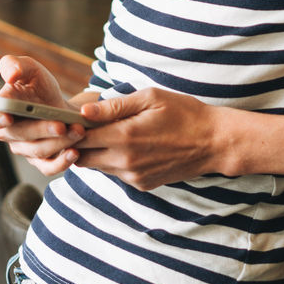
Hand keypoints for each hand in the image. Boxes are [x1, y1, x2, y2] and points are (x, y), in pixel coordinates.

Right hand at [0, 55, 85, 176]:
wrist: (63, 107)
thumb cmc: (41, 88)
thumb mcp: (31, 70)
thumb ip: (15, 65)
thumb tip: (10, 74)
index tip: (8, 116)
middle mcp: (8, 133)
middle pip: (17, 136)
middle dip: (40, 130)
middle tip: (60, 124)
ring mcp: (24, 150)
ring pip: (36, 151)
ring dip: (59, 141)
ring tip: (77, 130)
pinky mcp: (41, 162)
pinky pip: (48, 168)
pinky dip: (62, 161)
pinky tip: (74, 151)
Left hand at [74, 88, 221, 190]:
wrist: (213, 142)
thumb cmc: (183, 113)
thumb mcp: (150, 98)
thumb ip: (114, 106)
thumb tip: (84, 111)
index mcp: (125, 137)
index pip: (80, 139)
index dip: (70, 129)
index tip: (69, 117)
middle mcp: (126, 162)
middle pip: (82, 158)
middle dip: (77, 143)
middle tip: (80, 126)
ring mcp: (134, 176)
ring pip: (97, 167)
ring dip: (94, 152)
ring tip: (104, 132)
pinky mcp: (142, 184)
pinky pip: (116, 173)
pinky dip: (113, 160)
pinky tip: (126, 144)